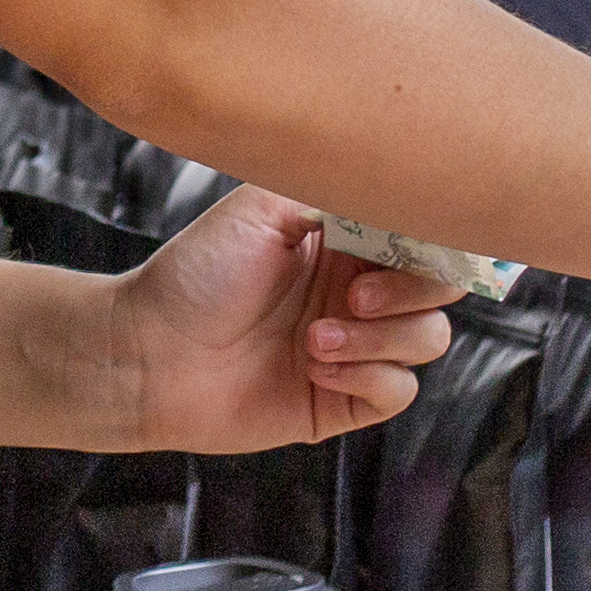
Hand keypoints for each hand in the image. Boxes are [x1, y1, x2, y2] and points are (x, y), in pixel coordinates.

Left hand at [97, 186, 462, 454]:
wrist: (150, 352)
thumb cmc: (196, 273)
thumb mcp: (260, 209)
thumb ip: (333, 194)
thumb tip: (390, 191)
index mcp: (344, 239)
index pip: (422, 233)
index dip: (433, 238)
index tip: (412, 242)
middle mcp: (357, 289)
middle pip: (440, 288)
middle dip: (413, 290)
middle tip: (353, 295)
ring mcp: (356, 345)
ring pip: (427, 339)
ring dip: (380, 338)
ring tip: (313, 339)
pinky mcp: (346, 399)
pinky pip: (399, 390)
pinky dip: (367, 377)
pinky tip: (314, 368)